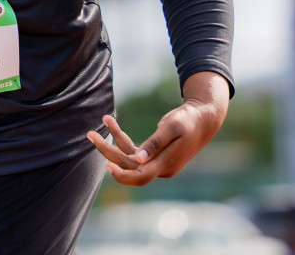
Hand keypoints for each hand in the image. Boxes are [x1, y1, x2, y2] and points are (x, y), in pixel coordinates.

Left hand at [85, 71, 229, 185]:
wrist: (203, 119)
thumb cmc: (188, 120)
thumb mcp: (172, 127)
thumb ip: (155, 143)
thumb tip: (138, 160)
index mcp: (166, 164)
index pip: (140, 176)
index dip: (122, 174)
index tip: (106, 164)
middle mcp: (161, 168)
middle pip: (129, 166)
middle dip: (108, 151)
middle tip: (90, 134)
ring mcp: (157, 163)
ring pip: (129, 158)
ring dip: (113, 141)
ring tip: (102, 121)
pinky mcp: (155, 156)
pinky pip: (134, 151)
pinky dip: (122, 139)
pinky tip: (112, 124)